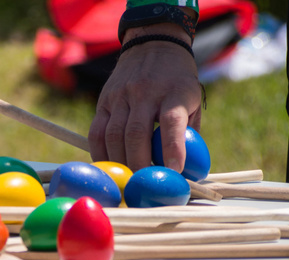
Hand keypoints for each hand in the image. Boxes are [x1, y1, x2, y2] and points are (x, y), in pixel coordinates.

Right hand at [88, 30, 201, 171]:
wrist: (153, 45)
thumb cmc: (177, 82)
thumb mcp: (193, 100)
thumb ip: (189, 133)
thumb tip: (185, 173)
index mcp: (174, 92)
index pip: (171, 122)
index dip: (172, 148)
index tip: (174, 171)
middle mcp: (145, 92)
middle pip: (136, 134)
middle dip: (139, 164)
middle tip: (144, 185)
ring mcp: (120, 96)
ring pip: (113, 135)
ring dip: (119, 163)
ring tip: (126, 180)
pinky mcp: (103, 101)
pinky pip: (96, 133)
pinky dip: (101, 154)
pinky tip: (109, 167)